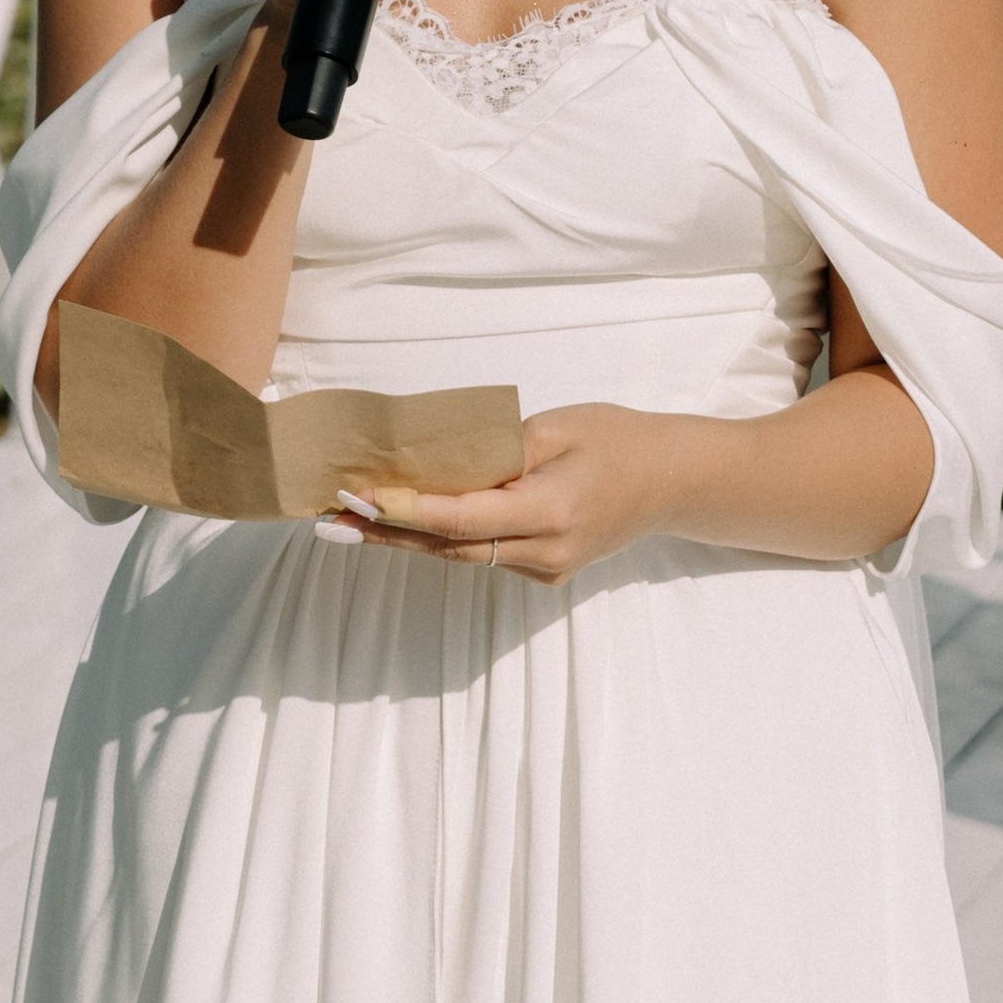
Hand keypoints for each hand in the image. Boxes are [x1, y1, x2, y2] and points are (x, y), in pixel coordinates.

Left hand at [315, 404, 693, 585]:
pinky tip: (403, 522)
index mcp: (552, 512)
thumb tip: (435, 464)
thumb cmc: (616, 440)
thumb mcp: (557, 428)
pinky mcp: (544, 573)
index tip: (358, 494)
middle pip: (450, 546)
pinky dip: (442, 538)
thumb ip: (497, 451)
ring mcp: (545, 570)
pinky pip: (482, 555)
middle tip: (330, 517)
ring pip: (461, 555)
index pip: (461, 516)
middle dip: (387, 532)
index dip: (405, 508)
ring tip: (349, 520)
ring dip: (407, 538)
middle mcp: (545, 553)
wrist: (672, 483)